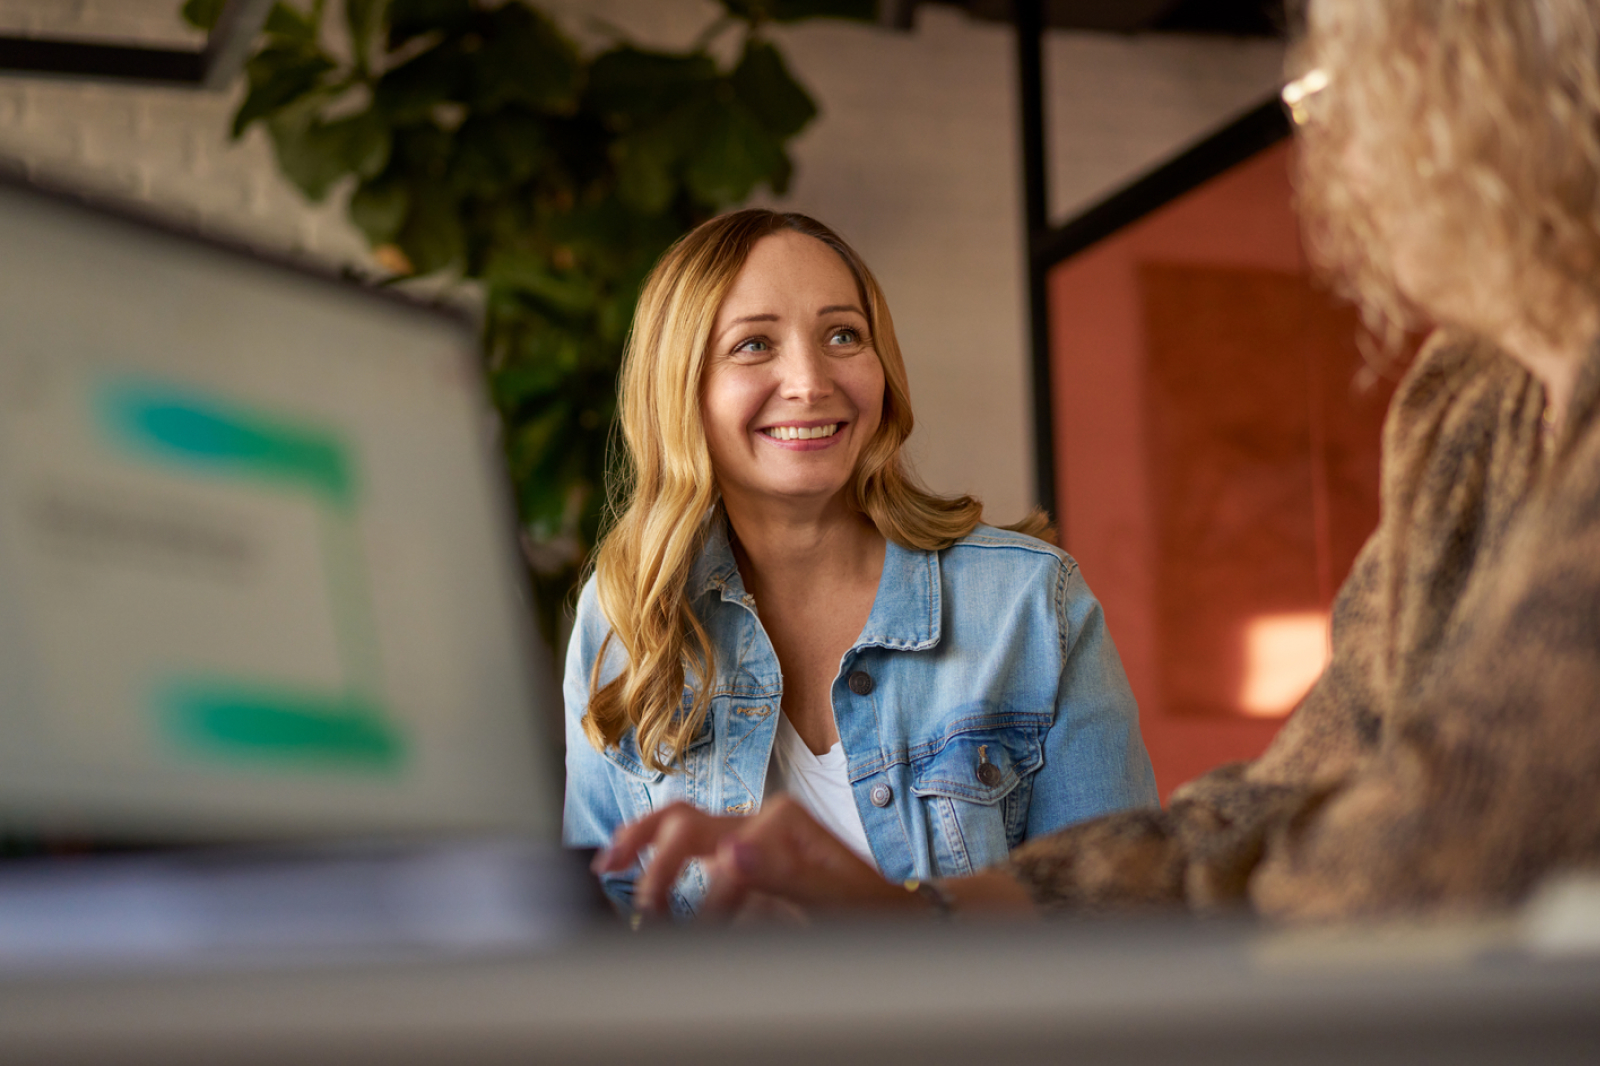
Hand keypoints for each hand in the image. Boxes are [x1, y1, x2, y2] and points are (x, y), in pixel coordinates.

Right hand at [593, 796, 915, 918]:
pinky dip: (670, 870)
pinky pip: (700, 858)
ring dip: (648, 849)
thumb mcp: (841, 901)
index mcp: (781, 823)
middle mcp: (764, 824)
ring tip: (612, 869)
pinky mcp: (753, 866)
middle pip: (683, 819)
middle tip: (611, 875)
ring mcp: (756, 844)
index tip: (678, 927)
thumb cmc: (880, 912)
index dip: (689, 888)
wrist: (909, 917)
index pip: (709, 846)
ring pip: (684, 830)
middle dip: (643, 845)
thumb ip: (786, 877)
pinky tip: (649, 889)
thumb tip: (729, 852)